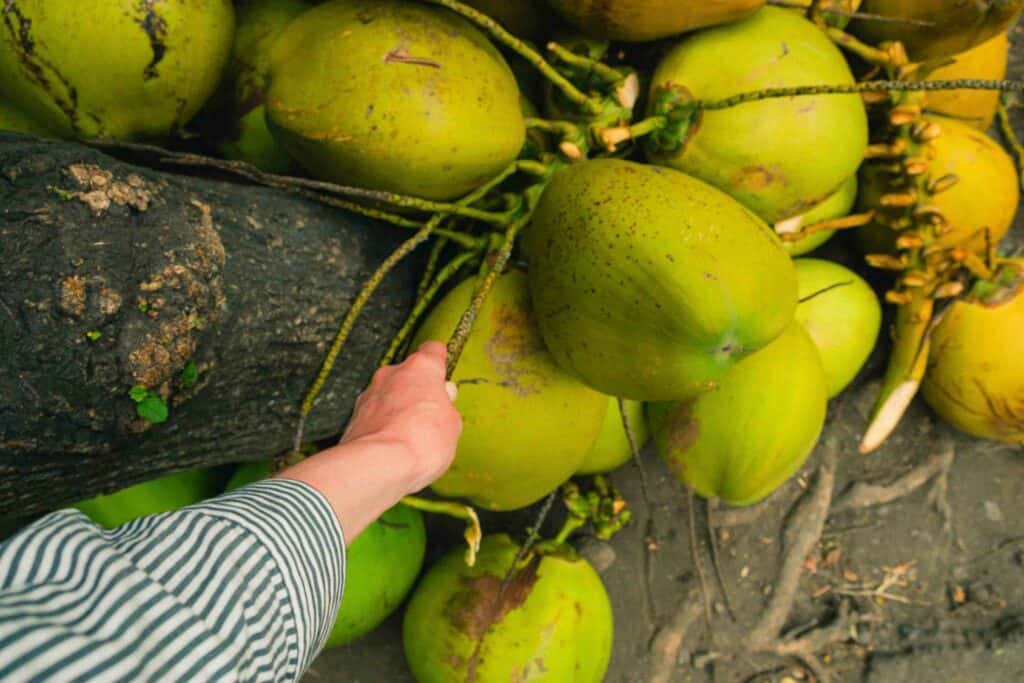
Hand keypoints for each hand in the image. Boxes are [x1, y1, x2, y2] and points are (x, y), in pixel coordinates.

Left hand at [340, 341, 461, 492]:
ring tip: (410, 437)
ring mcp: (370, 394)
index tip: (443, 373)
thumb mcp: (453, 424)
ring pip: (389, 395)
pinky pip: (375, 416)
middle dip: (418, 392)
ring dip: (398, 409)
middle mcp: (391, 374)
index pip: (432, 350)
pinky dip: (383, 426)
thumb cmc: (421, 442)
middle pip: (409, 375)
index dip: (440, 362)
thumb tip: (443, 402)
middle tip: (431, 417)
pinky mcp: (354, 416)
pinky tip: (392, 446)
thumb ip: (447, 406)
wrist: (379, 465)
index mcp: (421, 368)